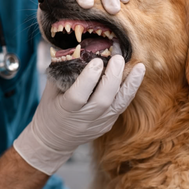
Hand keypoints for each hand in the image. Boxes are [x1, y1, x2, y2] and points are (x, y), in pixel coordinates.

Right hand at [14, 56, 144, 174]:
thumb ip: (62, 73)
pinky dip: (129, 91)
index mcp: (64, 111)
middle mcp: (83, 120)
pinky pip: (121, 107)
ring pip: (118, 105)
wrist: (53, 140)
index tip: (96, 60)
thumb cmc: (49, 110)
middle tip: (118, 58)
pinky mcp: (107, 125)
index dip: (88, 78)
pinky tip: (136, 77)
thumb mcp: (49, 91)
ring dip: (130, 85)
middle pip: (102, 100)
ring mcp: (97, 124)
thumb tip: (74, 48)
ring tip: (139, 67)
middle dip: (112, 78)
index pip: (78, 96)